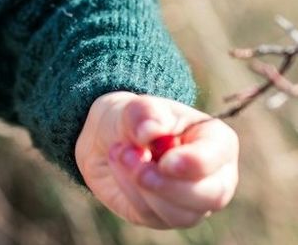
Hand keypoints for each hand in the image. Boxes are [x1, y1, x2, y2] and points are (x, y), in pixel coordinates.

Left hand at [75, 91, 238, 228]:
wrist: (107, 141)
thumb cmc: (133, 121)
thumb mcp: (134, 108)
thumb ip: (145, 113)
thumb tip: (151, 130)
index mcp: (216, 141)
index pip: (219, 155)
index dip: (195, 162)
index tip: (165, 161)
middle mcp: (214, 177)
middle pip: (212, 196)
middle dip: (168, 184)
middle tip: (132, 160)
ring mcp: (193, 202)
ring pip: (182, 214)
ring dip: (143, 187)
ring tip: (121, 155)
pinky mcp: (166, 217)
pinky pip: (153, 216)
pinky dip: (130, 191)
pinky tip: (120, 168)